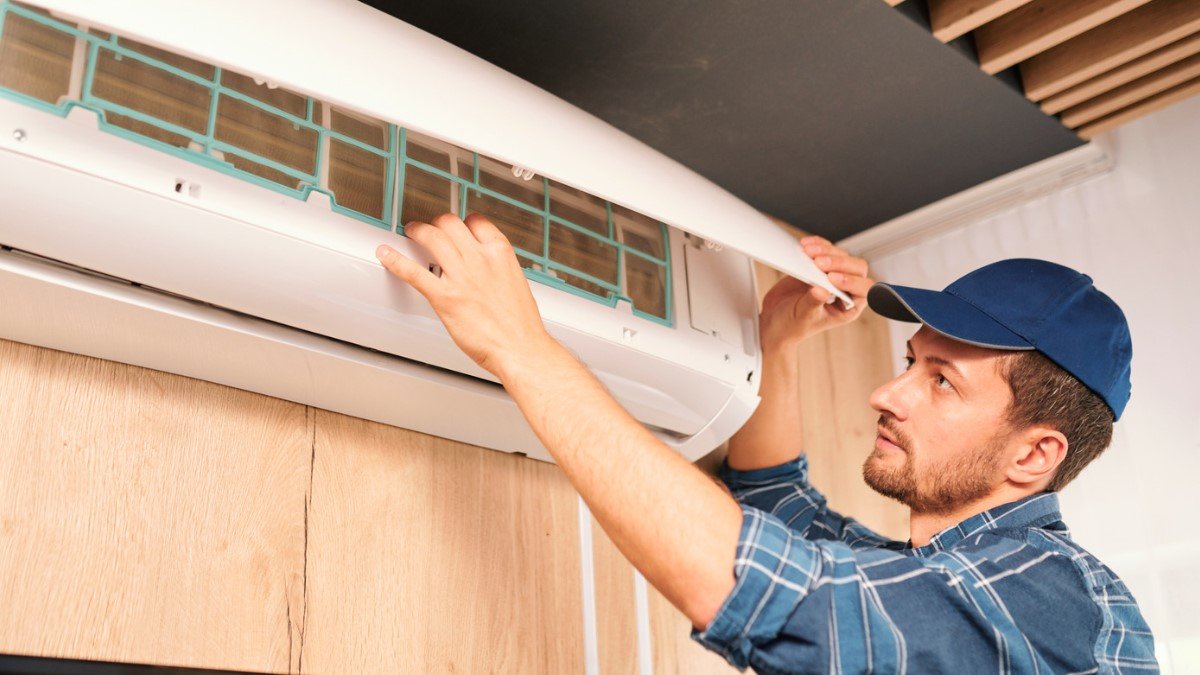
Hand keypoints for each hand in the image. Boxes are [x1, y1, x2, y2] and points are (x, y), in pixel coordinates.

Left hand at [374, 213, 556, 379]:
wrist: (521, 348)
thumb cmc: (521, 325)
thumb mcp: (515, 283)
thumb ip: (498, 270)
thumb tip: (486, 269)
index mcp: (500, 254)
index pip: (477, 221)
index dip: (464, 221)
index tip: (458, 226)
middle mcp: (480, 259)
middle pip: (451, 224)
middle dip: (437, 223)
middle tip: (431, 228)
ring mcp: (461, 277)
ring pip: (432, 237)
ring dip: (418, 230)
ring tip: (412, 232)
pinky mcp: (444, 297)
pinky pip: (413, 272)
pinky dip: (395, 260)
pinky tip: (386, 255)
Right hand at [759, 236, 872, 351]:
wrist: (775, 320)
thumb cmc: (793, 326)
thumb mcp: (804, 317)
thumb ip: (813, 303)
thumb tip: (822, 290)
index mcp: (848, 307)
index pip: (863, 290)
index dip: (851, 281)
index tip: (831, 278)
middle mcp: (844, 290)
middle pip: (855, 268)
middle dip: (839, 262)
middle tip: (819, 262)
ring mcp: (832, 276)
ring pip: (840, 256)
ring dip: (826, 251)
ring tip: (809, 251)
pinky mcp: (818, 267)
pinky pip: (825, 251)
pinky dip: (817, 245)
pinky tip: (807, 244)